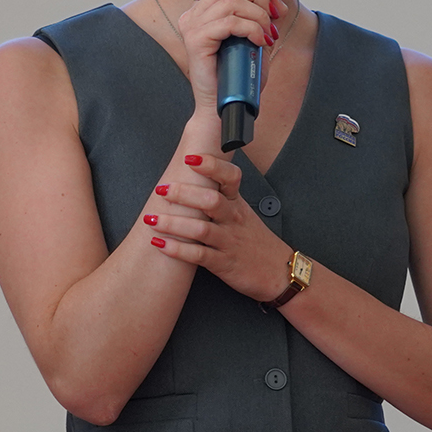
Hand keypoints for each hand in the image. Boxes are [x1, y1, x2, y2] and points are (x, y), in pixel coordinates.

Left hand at [142, 154, 292, 301]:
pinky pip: (199, 255)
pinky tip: (160, 244)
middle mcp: (233, 219)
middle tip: (161, 189)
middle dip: (184, 193)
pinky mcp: (223, 263)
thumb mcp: (242, 213)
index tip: (190, 158)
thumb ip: (220, 196)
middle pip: (211, 200)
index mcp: (237, 203)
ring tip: (151, 219)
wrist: (279, 273)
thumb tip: (190, 178)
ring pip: (201, 229)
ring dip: (173, 223)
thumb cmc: (254, 241)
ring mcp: (228, 242)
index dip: (212, 165)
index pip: (230, 177)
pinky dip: (177, 250)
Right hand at [175, 0, 280, 112]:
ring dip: (259, 15)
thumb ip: (263, 9)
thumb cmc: (240, 74)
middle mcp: (194, 14)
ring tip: (267, 34)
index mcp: (203, 8)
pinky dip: (252, 28)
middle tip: (274, 17)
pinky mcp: (197, 41)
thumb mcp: (258, 34)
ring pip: (231, 0)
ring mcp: (192, 26)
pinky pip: (229, 22)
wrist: (226, 106)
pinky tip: (260, 41)